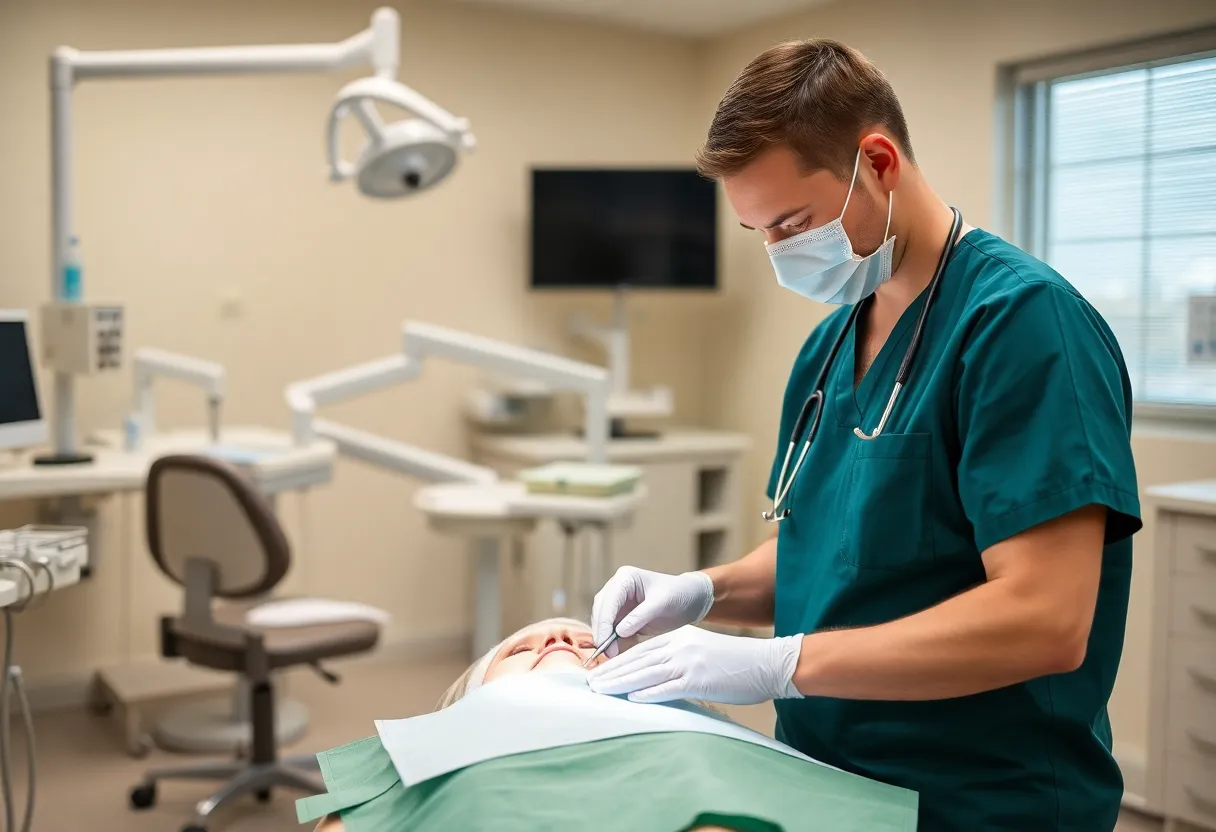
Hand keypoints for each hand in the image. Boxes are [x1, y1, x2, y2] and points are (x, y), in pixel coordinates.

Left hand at [587, 625, 804, 705]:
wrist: (767, 662)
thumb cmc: (737, 662)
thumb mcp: (702, 651)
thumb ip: (678, 660)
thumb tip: (655, 677)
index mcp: (681, 637)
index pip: (642, 650)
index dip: (619, 660)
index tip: (600, 670)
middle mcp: (680, 646)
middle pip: (638, 660)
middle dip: (612, 671)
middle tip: (589, 682)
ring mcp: (689, 663)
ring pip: (646, 673)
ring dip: (620, 682)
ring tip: (600, 690)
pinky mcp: (698, 680)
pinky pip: (667, 687)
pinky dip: (647, 693)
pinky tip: (630, 698)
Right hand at [590, 567, 714, 656]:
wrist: (691, 599)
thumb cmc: (678, 594)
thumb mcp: (662, 603)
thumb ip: (640, 616)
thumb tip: (619, 632)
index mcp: (625, 578)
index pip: (608, 601)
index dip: (604, 622)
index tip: (604, 642)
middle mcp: (617, 589)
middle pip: (600, 611)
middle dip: (602, 632)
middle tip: (607, 653)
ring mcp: (619, 603)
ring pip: (603, 622)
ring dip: (606, 639)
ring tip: (612, 656)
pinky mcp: (623, 617)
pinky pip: (613, 631)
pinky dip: (614, 642)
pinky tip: (619, 654)